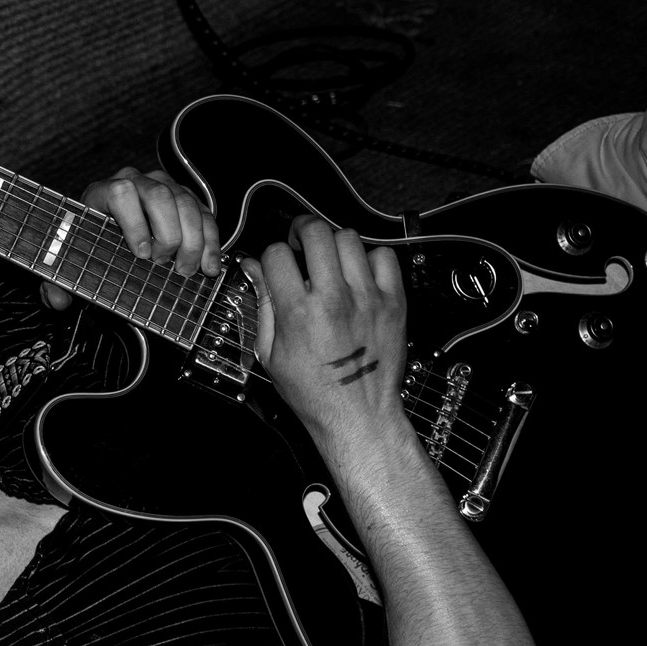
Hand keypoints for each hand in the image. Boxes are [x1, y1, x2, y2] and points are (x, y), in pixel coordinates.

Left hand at [40, 166, 222, 308]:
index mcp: (103, 193)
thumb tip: (56, 300)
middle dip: (169, 235)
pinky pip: (204, 214)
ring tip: (186, 272)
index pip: (120, 193)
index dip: (134, 223)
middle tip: (167, 267)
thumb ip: (56, 280)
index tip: (142, 254)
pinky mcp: (186, 199)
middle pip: (160, 196)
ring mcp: (164, 187)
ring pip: (186, 203)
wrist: (107, 230)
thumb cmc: (90, 243)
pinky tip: (209, 266)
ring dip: (192, 241)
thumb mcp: (70, 260)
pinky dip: (211, 242)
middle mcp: (136, 182)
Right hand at [247, 217, 410, 454]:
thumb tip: (254, 270)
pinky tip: (360, 273)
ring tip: (330, 260)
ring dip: (334, 244)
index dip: (270, 255)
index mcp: (298, 313)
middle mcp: (333, 299)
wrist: (359, 416)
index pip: (277, 254)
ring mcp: (366, 298)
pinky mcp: (393, 303)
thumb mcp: (272, 354)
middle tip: (300, 241)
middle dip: (301, 229)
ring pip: (349, 238)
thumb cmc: (315, 393)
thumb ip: (263, 305)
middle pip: (316, 232)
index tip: (275, 263)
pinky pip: (384, 257)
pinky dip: (370, 258)